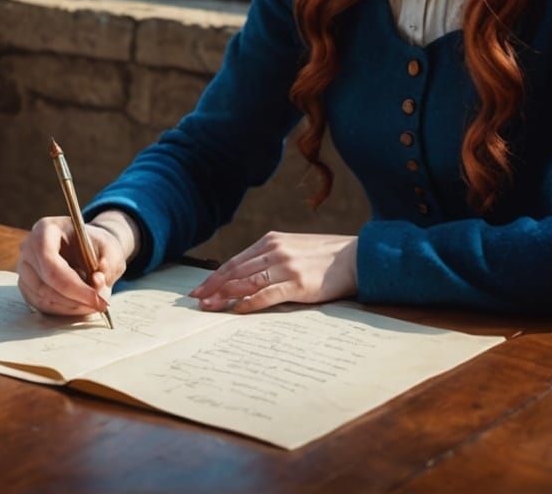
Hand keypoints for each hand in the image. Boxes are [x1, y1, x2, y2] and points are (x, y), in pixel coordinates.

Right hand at [17, 215, 128, 317]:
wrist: (86, 247)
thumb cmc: (95, 244)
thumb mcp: (109, 248)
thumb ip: (107, 263)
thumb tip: (98, 280)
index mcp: (45, 229)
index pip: (50, 262)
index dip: (73, 285)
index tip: (96, 298)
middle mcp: (28, 248)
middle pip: (45, 284)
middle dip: (75, 299)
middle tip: (100, 305)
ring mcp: (24, 269)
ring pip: (44, 298)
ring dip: (71, 307)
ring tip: (93, 304)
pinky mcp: (26, 286)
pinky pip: (42, 305)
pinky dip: (63, 310)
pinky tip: (81, 305)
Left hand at [189, 231, 358, 314]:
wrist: (355, 257)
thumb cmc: (324, 257)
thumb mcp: (293, 249)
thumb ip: (271, 258)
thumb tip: (247, 277)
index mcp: (272, 240)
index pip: (235, 261)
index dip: (215, 276)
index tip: (199, 289)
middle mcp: (275, 250)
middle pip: (236, 271)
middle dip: (213, 287)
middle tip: (195, 301)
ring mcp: (286, 266)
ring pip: (246, 282)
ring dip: (225, 296)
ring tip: (209, 307)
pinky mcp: (298, 283)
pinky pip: (267, 294)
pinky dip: (249, 303)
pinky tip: (237, 310)